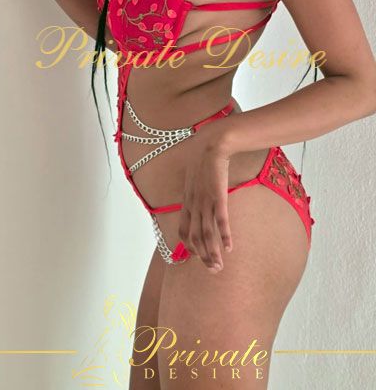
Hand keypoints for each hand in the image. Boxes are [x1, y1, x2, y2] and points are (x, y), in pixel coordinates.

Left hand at [178, 118, 232, 272]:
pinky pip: (220, 220)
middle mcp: (193, 204)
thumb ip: (197, 190)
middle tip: (213, 271)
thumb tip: (202, 197)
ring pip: (206, 233)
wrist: (213, 142)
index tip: (198, 257)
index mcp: (187, 200)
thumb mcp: (195, 177)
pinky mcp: (218, 196)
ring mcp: (204, 201)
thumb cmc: (205, 157)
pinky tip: (228, 248)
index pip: (184, 230)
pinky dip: (223, 236)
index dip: (190, 246)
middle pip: (195, 237)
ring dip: (212, 252)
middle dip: (203, 256)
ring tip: (218, 267)